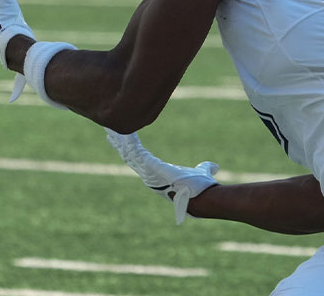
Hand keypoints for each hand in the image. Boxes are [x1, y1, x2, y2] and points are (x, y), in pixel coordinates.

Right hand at [105, 129, 219, 224]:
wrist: (201, 197)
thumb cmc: (199, 189)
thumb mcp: (200, 173)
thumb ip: (205, 168)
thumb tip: (214, 167)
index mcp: (156, 174)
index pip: (137, 159)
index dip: (129, 149)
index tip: (121, 140)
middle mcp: (148, 175)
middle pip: (128, 155)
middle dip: (118, 142)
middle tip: (109, 130)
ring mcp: (149, 173)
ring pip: (129, 153)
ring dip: (120, 140)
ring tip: (111, 127)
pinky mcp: (152, 167)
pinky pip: (137, 153)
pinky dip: (130, 142)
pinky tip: (124, 132)